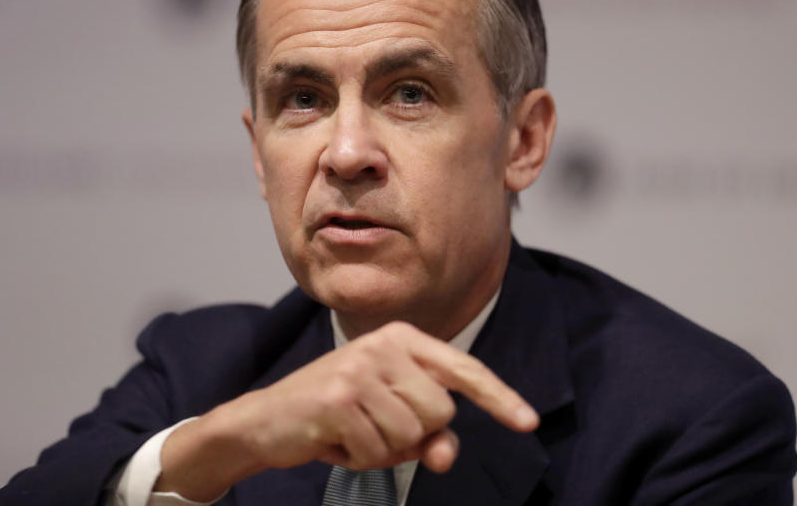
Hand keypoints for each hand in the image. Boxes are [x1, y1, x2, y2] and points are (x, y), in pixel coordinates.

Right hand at [155, 321, 537, 500]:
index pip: (462, 368)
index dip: (498, 397)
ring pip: (412, 433)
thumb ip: (427, 434)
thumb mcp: (388, 422)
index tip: (529, 421)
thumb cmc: (336, 417)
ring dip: (384, 449)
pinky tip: (334, 439)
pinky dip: (359, 458)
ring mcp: (359, 368)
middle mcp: (383, 344)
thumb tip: (446, 455)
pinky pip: (378, 450)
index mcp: (401, 339)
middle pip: (441, 411)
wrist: (267, 420)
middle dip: (414, 433)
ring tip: (352, 431)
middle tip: (373, 424)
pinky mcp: (339, 397)